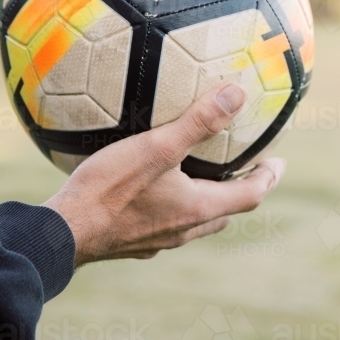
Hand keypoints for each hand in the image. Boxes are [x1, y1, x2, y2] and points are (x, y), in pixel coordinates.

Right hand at [42, 84, 285, 266]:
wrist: (62, 233)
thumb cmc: (110, 189)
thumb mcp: (158, 146)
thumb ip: (199, 122)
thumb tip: (237, 95)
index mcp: (198, 209)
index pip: (250, 195)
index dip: (268, 177)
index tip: (278, 162)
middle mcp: (183, 231)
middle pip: (225, 211)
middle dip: (239, 189)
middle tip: (243, 168)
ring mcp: (158, 241)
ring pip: (195, 220)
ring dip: (206, 199)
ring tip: (200, 174)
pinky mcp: (133, 243)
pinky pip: (165, 223)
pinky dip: (173, 205)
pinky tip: (152, 189)